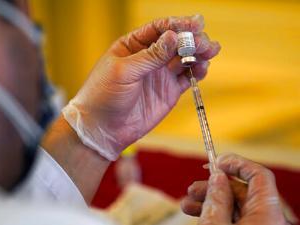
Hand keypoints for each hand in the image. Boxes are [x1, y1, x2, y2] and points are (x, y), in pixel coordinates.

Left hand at [62, 15, 220, 159]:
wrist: (103, 128)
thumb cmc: (103, 95)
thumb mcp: (124, 71)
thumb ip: (150, 56)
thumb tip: (173, 36)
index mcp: (133, 46)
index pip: (159, 29)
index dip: (178, 24)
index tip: (194, 25)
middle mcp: (149, 57)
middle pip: (176, 42)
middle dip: (192, 39)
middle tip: (205, 42)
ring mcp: (160, 74)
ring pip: (184, 58)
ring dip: (198, 53)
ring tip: (210, 51)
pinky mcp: (169, 91)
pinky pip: (187, 78)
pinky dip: (197, 72)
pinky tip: (202, 68)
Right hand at [181, 154, 287, 224]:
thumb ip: (216, 200)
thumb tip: (217, 177)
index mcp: (268, 213)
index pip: (259, 175)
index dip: (237, 163)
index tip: (216, 162)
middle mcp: (267, 218)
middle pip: (242, 191)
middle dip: (214, 186)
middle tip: (193, 187)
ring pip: (236, 206)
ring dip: (210, 201)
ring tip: (188, 203)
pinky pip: (235, 218)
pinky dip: (217, 213)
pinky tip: (197, 212)